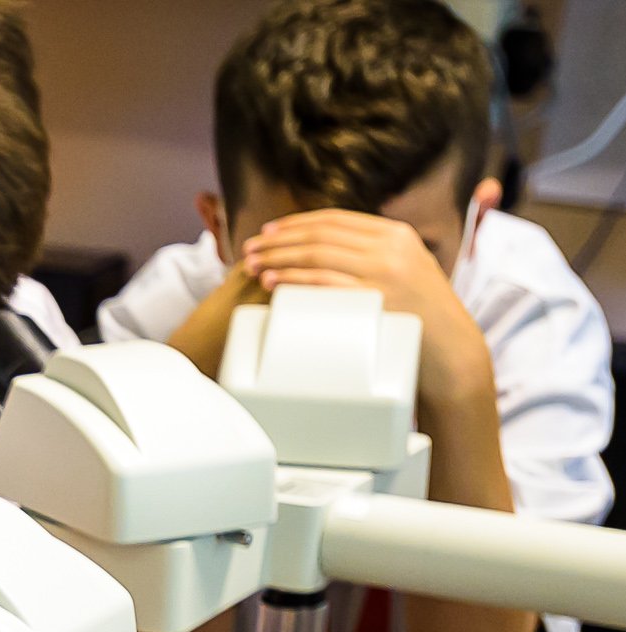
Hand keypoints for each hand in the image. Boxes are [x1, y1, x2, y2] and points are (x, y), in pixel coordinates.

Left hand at [240, 210, 493, 403]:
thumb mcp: (406, 268)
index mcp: (396, 233)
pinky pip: (324, 283)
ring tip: (253, 266)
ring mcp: (385, 272)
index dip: (296, 223)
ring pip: (318, 255)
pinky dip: (294, 280)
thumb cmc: (419, 313)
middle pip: (321, 235)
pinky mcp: (376, 299)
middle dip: (278, 241)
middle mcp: (391, 247)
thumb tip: (330, 246)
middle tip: (248, 250)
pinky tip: (272, 282)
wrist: (449, 347)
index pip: (335, 219)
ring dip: (279, 259)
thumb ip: (375, 253)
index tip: (267, 231)